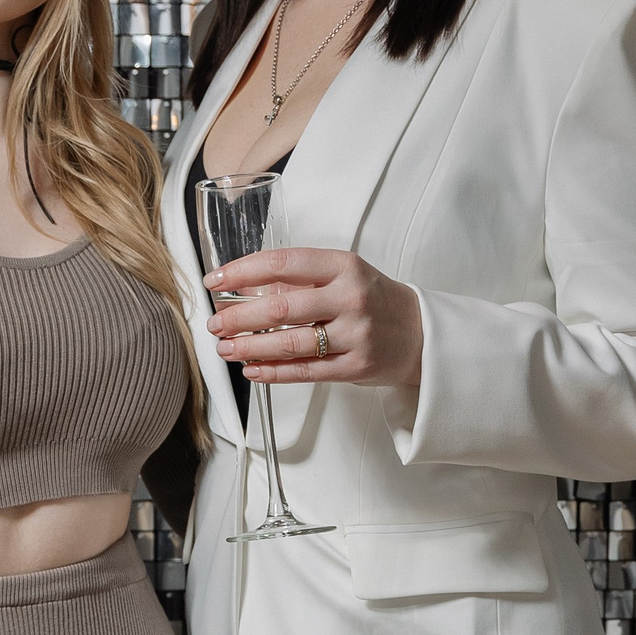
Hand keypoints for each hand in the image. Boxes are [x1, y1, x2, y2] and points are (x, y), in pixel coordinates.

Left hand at [204, 245, 423, 389]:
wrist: (420, 332)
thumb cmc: (373, 300)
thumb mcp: (341, 276)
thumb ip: (297, 281)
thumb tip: (242, 288)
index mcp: (344, 266)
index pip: (283, 262)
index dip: (243, 271)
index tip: (215, 280)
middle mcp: (350, 298)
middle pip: (281, 307)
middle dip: (239, 317)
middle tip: (215, 323)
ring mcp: (355, 334)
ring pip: (290, 343)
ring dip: (250, 347)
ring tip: (225, 348)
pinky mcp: (356, 367)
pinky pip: (306, 371)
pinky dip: (273, 372)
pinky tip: (252, 369)